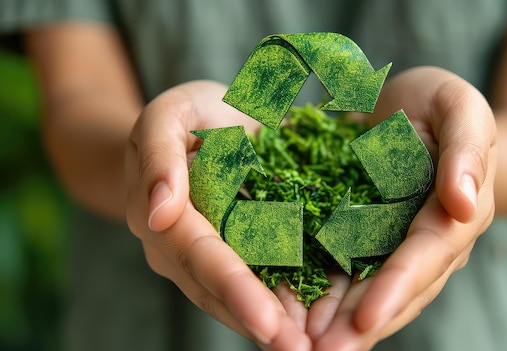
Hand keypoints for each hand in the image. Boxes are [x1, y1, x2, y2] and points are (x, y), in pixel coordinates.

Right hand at [125, 80, 311, 350]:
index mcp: (164, 217)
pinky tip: (313, 323)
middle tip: (298, 350)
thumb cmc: (184, 114)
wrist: (198, 124)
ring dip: (273, 325)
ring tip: (310, 348)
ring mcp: (208, 255)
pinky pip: (259, 280)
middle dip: (259, 321)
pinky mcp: (237, 251)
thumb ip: (159, 157)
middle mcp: (182, 248)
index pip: (201, 256)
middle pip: (219, 290)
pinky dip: (283, 303)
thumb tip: (159, 211)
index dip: (234, 288)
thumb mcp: (166, 117)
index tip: (267, 322)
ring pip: (236, 297)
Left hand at [308, 67, 496, 349]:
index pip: (426, 255)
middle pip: (394, 288)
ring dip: (334, 320)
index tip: (365, 317)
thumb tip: (465, 203)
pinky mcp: (359, 236)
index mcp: (454, 214)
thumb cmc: (442, 104)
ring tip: (300, 346)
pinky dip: (317, 292)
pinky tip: (288, 311)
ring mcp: (390, 243)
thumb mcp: (460, 108)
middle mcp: (424, 240)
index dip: (397, 287)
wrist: (414, 107)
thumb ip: (467, 150)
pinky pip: (339, 268)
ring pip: (365, 289)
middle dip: (359, 323)